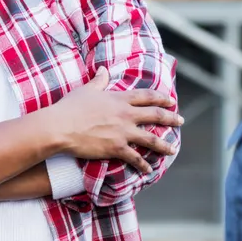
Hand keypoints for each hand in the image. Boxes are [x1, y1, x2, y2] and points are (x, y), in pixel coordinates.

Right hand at [49, 67, 181, 173]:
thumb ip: (99, 81)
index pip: (147, 96)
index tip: (171, 101)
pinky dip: (143, 165)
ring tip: (173, 149)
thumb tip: (104, 70)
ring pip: (151, 139)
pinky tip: (149, 170)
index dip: (161, 98)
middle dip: (171, 118)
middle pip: (155, 115)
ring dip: (164, 145)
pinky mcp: (116, 148)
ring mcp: (123, 132)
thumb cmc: (71, 107)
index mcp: (120, 99)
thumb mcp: (86, 90)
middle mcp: (126, 114)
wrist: (61, 127)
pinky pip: (135, 158)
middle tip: (181, 121)